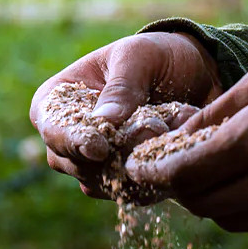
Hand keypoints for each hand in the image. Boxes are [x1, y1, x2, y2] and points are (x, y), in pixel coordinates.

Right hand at [30, 32, 221, 198]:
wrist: (195, 75)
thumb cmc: (156, 55)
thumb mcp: (139, 56)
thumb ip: (122, 86)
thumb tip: (104, 121)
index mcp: (56, 101)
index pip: (51, 128)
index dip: (72, 141)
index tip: (99, 148)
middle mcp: (68, 138)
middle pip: (75, 164)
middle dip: (114, 155)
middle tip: (155, 130)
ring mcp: (94, 164)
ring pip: (104, 183)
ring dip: (139, 164)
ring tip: (172, 131)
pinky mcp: (124, 180)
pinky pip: (132, 193)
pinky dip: (155, 177)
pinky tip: (177, 151)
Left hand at [128, 44, 247, 231]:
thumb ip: (219, 111)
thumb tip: (182, 134)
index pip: (183, 175)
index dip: (156, 173)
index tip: (142, 165)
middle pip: (202, 204)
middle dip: (182, 186)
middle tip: (176, 164)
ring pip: (231, 219)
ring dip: (214, 198)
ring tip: (215, 169)